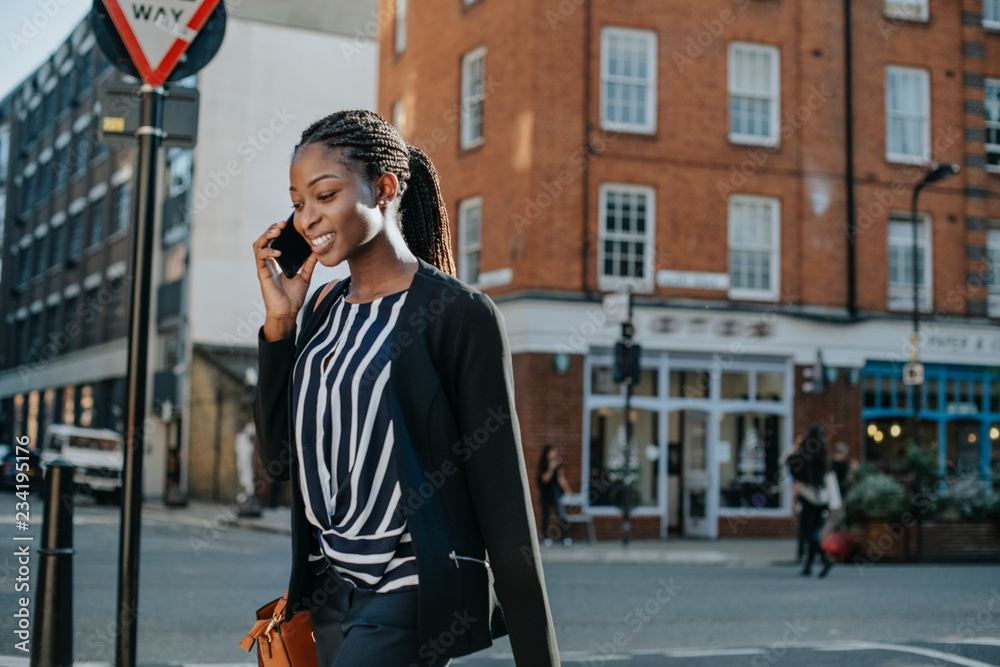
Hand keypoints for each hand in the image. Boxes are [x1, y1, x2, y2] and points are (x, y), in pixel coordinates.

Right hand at [252, 218, 319, 339]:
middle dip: (271, 228)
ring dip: (266, 235)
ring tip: (276, 231)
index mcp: (278, 261)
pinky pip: (260, 257)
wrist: (288, 312)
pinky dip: (268, 251)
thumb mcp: (305, 276)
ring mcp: (265, 267)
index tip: (288, 224)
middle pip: (265, 239)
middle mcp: (269, 262)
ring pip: (258, 245)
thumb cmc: (294, 297)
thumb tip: (317, 249)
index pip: (275, 241)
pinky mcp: (262, 273)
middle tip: (282, 224)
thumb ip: (309, 263)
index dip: (278, 231)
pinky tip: (278, 252)